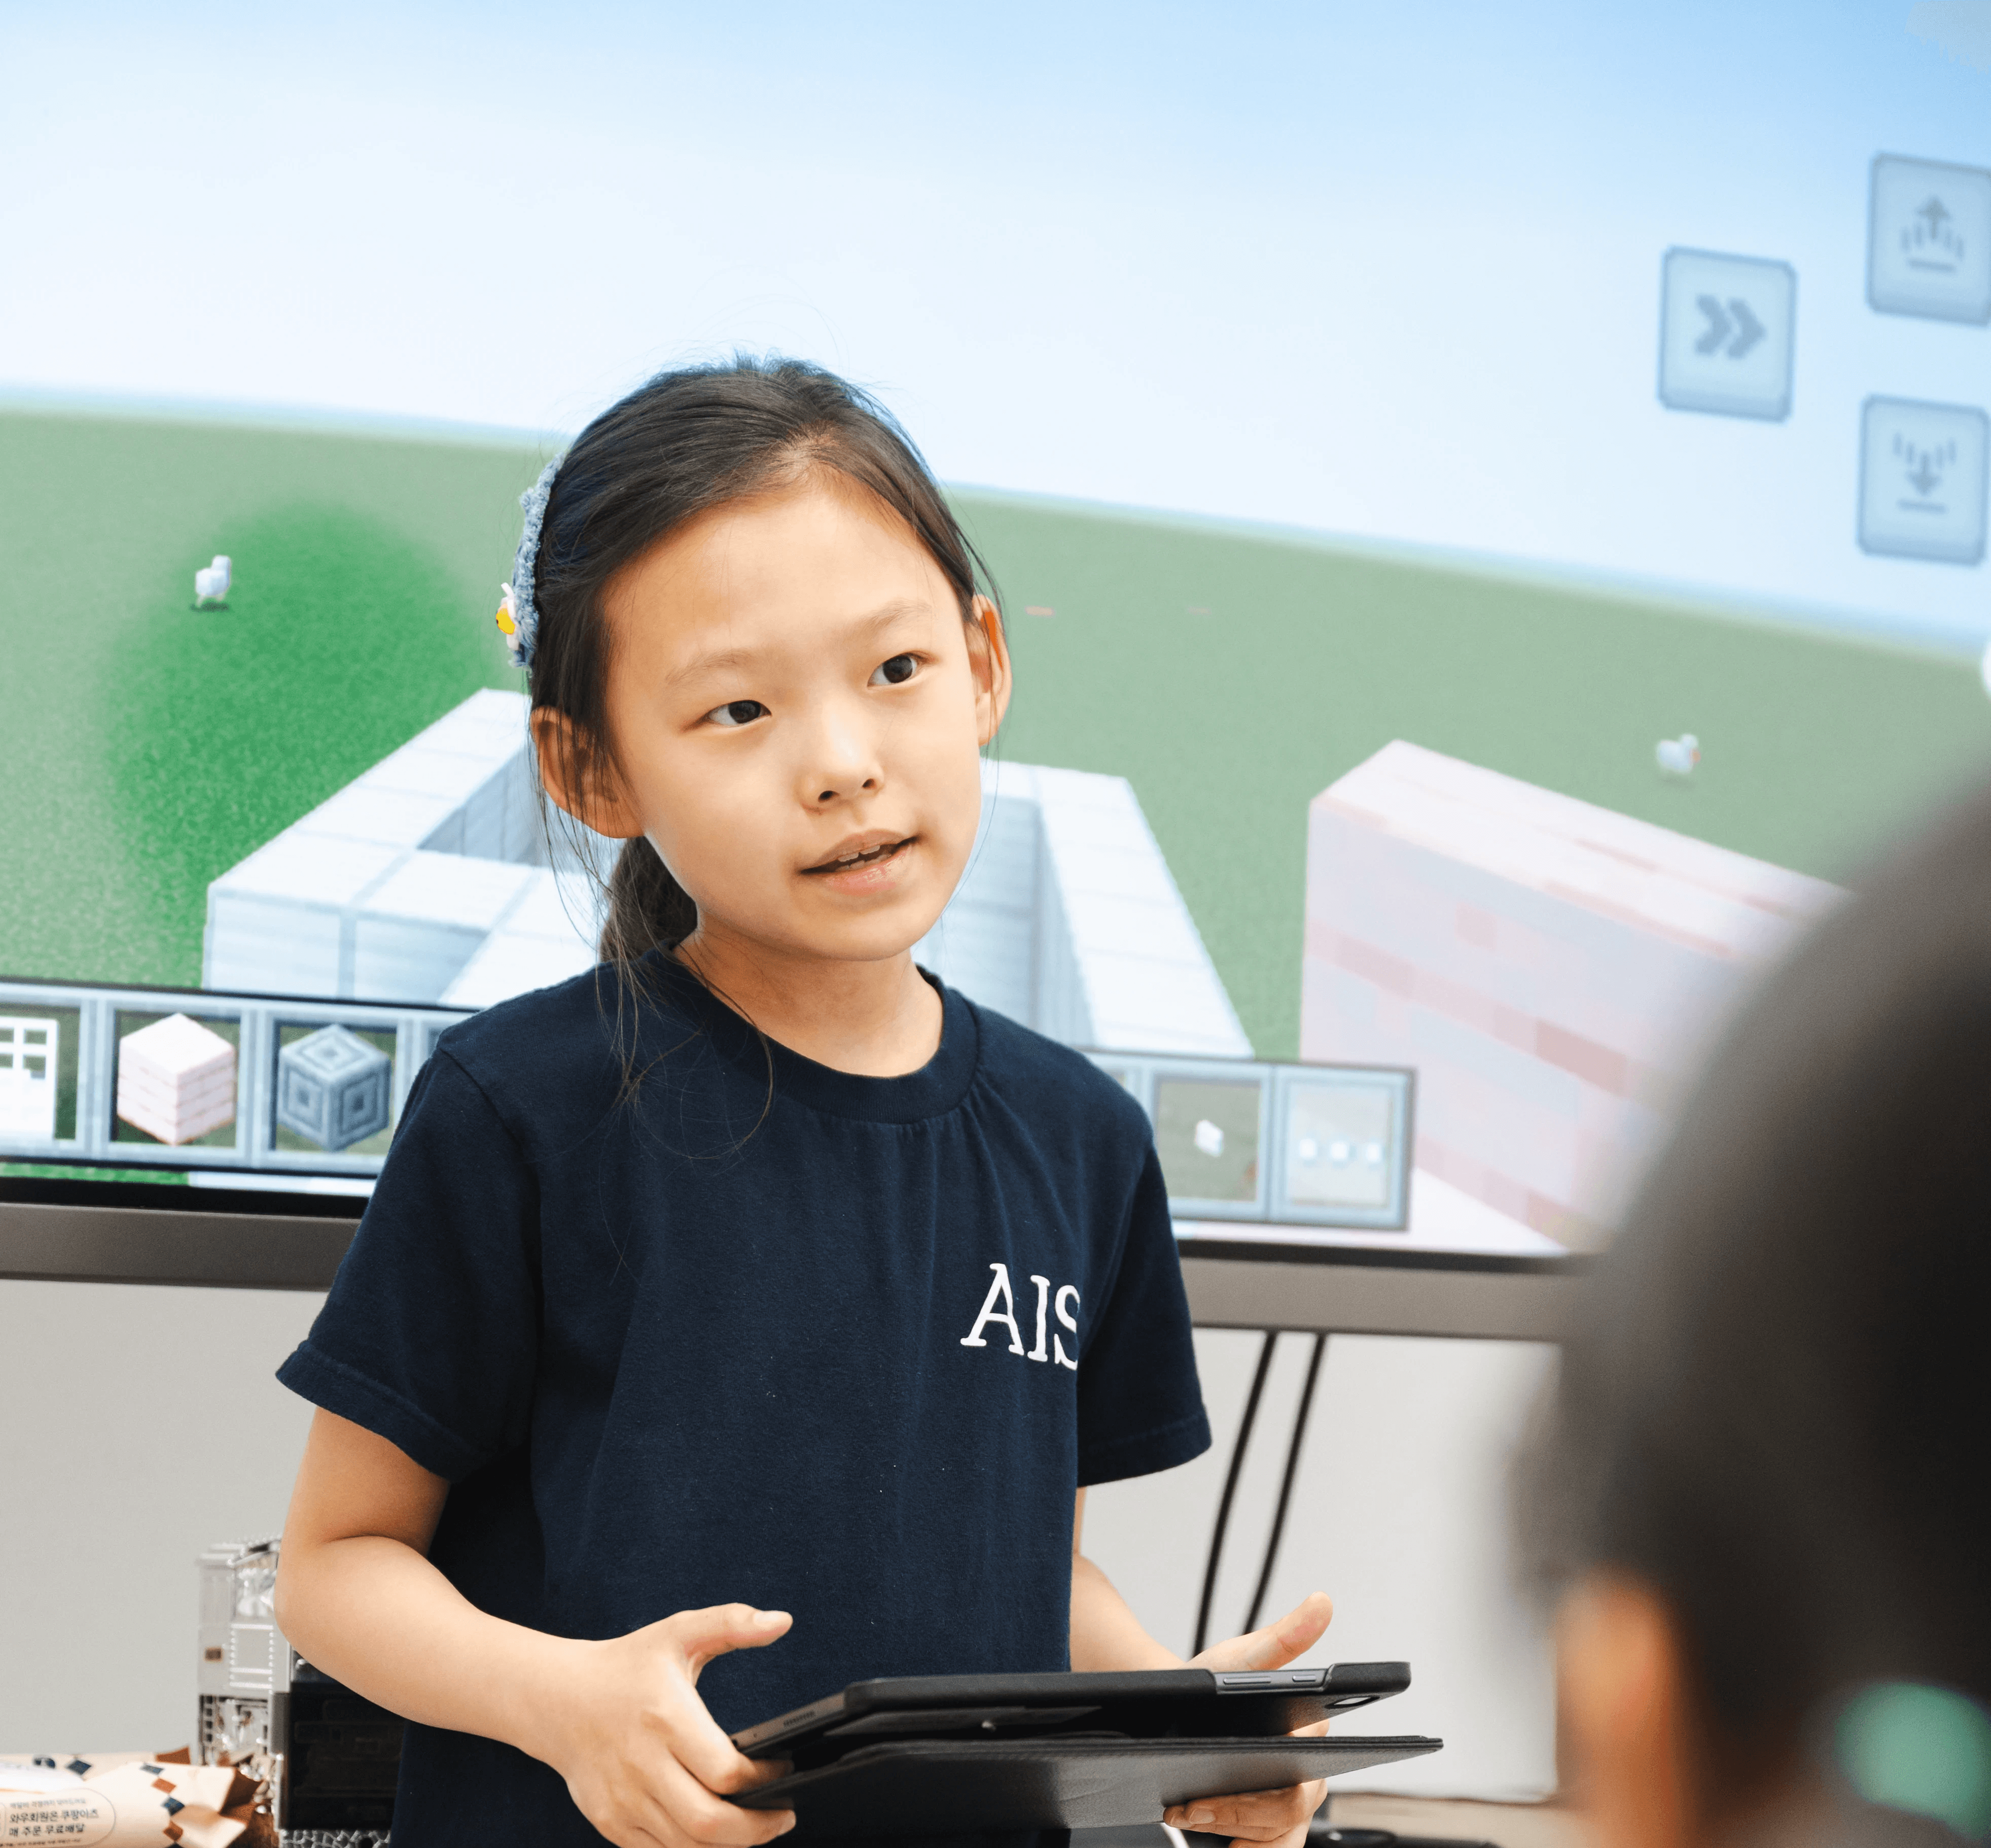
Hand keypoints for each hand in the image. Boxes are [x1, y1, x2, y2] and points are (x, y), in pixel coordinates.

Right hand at [537, 1603, 797, 1847]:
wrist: (558, 1699)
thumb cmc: (627, 1666)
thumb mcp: (680, 1632)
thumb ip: (733, 1622)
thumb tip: (782, 1620)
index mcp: (665, 1718)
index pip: (725, 1771)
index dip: (764, 1778)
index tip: (782, 1766)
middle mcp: (642, 1765)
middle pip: (710, 1823)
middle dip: (757, 1829)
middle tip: (782, 1817)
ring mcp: (622, 1800)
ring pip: (687, 1846)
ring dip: (729, 1845)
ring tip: (756, 1827)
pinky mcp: (610, 1822)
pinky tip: (715, 1835)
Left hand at [1164, 1592, 1334, 1847]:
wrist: (1172, 1708)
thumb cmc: (1212, 1682)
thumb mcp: (1237, 1660)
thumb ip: (1279, 1639)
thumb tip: (1321, 1602)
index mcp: (1311, 1737)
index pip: (1303, 1778)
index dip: (1262, 1792)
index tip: (1220, 1787)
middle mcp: (1308, 1777)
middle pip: (1287, 1816)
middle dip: (1236, 1813)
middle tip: (1191, 1806)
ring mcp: (1286, 1806)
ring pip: (1275, 1838)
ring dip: (1229, 1830)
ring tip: (1187, 1813)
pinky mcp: (1263, 1827)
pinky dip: (1235, 1846)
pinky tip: (1201, 1829)